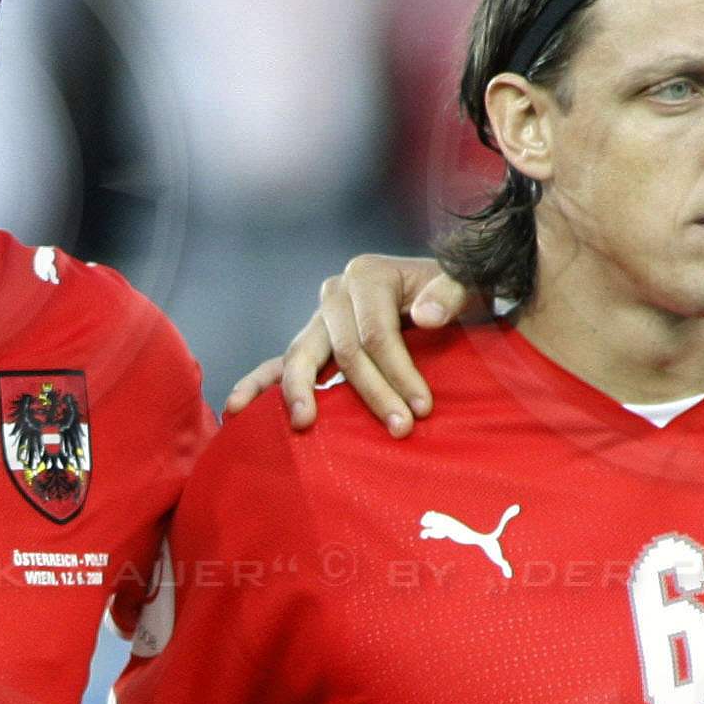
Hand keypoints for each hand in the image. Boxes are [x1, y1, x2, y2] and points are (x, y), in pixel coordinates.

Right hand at [222, 256, 473, 433]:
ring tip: (303, 425)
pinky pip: (279, 364)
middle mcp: (336, 292)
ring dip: (302, 394)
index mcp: (367, 275)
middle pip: (343, 350)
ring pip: (303, 357)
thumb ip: (451, 293)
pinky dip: (258, 385)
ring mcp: (319, 319)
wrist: (442, 293)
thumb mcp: (465, 283)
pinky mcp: (312, 342)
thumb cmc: (454, 293)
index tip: (423, 408)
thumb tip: (425, 316)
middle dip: (370, 392)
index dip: (399, 371)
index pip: (377, 333)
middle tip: (399, 428)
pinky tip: (237, 410)